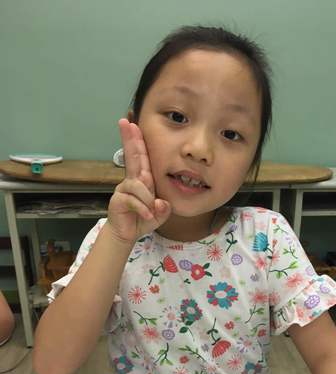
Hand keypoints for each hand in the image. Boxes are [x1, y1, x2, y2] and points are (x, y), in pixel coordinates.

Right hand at [108, 118, 170, 243]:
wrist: (127, 234)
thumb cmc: (143, 219)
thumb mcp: (159, 214)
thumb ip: (164, 208)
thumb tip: (161, 203)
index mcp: (143, 179)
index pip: (141, 157)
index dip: (137, 141)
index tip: (133, 124)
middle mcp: (132, 180)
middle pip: (132, 157)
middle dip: (130, 140)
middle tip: (126, 123)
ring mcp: (124, 189)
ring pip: (138, 185)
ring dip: (147, 198)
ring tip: (151, 210)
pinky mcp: (118, 200)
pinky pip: (134, 200)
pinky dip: (143, 208)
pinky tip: (147, 215)